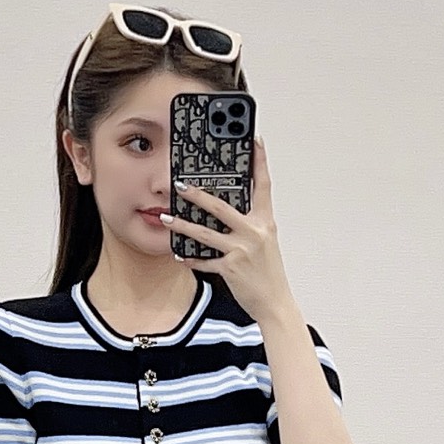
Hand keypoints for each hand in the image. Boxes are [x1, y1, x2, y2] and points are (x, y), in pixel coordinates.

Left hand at [162, 132, 295, 325]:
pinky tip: (179, 255)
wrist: (275, 302)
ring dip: (183, 225)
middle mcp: (254, 232)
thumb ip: (250, 224)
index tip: (255, 141)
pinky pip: (204, 260)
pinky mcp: (230, 268)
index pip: (264, 185)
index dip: (260, 161)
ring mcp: (241, 250)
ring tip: (168, 218)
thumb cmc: (269, 272)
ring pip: (205, 233)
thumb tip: (227, 210)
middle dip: (198, 195)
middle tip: (181, 185)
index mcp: (265, 222)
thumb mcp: (265, 242)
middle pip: (221, 206)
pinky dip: (191, 258)